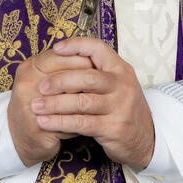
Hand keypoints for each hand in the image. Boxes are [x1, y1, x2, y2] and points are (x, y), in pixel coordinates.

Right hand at [7, 49, 92, 167]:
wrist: (20, 137)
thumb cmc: (40, 103)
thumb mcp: (47, 79)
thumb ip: (64, 67)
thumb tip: (94, 59)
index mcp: (30, 67)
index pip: (59, 55)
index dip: (81, 59)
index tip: (97, 66)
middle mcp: (26, 83)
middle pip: (65, 76)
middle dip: (87, 81)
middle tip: (102, 85)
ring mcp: (29, 105)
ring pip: (68, 99)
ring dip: (85, 101)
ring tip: (99, 102)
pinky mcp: (36, 127)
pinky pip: (66, 121)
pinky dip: (80, 121)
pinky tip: (89, 120)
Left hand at [32, 38, 154, 169]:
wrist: (145, 137)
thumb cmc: (121, 105)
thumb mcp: (116, 82)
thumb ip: (95, 70)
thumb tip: (60, 57)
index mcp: (120, 68)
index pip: (98, 48)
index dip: (76, 45)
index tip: (56, 48)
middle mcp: (123, 85)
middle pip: (88, 76)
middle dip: (60, 80)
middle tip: (41, 86)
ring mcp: (120, 107)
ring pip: (83, 102)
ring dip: (56, 104)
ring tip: (36, 106)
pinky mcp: (114, 128)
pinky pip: (82, 123)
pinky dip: (60, 122)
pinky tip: (45, 122)